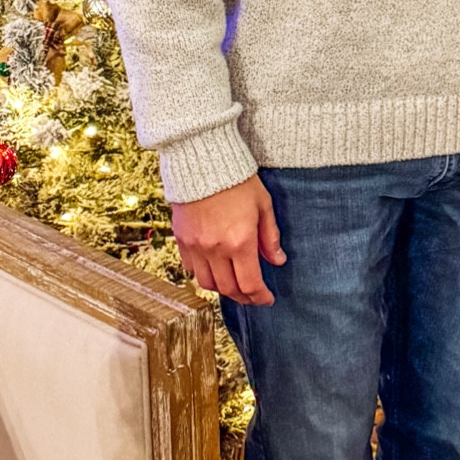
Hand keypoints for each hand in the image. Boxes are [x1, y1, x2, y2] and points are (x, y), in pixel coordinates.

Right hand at [172, 176, 284, 305]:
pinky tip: (215, 270)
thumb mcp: (263, 205)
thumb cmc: (237, 180)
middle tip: (254, 297)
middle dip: (244, 297)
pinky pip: (190, 268)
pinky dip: (203, 275)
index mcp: (239, 241)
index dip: (260, 297)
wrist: (202, 160)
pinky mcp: (181, 239)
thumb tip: (278, 261)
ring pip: (207, 283)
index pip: (250, 284)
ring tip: (234, 286)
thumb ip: (270, 237)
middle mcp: (215, 249)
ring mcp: (195, 245)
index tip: (267, 299)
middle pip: (228, 289)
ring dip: (222, 289)